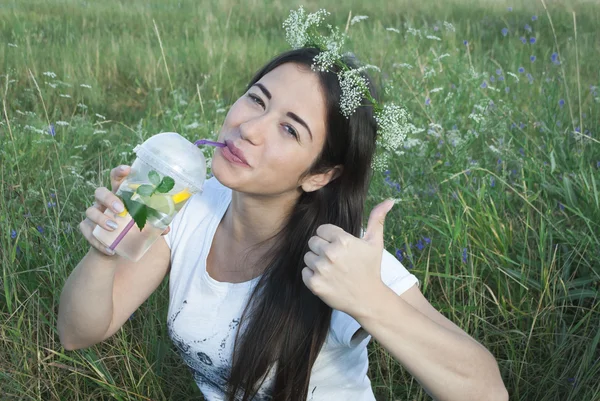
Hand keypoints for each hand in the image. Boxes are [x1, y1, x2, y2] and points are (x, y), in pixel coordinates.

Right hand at [78, 165, 169, 255]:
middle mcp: (104, 202)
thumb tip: (166, 228)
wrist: (115, 248)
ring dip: (101, 219)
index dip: (120, 172)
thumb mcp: (143, 225)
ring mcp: (94, 214)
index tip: (128, 169)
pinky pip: (88, 232)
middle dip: (109, 198)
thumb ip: (154, 225)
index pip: (116, 178)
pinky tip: (110, 249)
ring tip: (114, 228)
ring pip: (90, 211)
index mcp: (119, 196)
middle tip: (120, 209)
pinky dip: (98, 241)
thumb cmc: (131, 230)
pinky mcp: (87, 229)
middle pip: (100, 192)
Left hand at [301, 199, 394, 316]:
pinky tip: (327, 279)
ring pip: (308, 257)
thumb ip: (377, 219)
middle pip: (313, 242)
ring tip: (332, 270)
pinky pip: (304, 273)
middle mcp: (330, 253)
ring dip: (317, 262)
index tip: (340, 248)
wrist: (368, 299)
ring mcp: (321, 269)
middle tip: (336, 260)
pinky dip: (312, 276)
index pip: (322, 230)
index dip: (330, 238)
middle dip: (322, 249)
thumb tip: (389, 200)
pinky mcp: (315, 284)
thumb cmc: (371, 269)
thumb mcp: (375, 243)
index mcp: (343, 240)